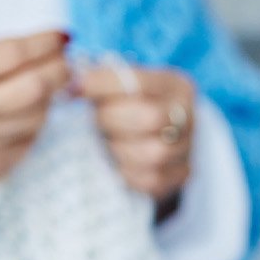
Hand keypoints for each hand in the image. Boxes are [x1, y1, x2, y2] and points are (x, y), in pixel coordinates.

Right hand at [0, 30, 70, 246]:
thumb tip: (40, 46)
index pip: (9, 54)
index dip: (44, 42)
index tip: (62, 36)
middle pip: (35, 86)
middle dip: (61, 70)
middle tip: (67, 63)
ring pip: (40, 114)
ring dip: (50, 99)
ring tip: (41, 91)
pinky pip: (33, 138)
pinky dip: (37, 123)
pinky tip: (27, 117)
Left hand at [77, 62, 196, 206]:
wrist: (161, 135)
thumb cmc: (132, 103)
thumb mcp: (124, 83)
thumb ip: (102, 79)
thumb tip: (69, 85)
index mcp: (176, 86)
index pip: (138, 83)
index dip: (101, 85)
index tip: (74, 90)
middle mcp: (190, 116)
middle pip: (151, 118)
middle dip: (111, 119)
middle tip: (95, 119)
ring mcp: (188, 149)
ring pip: (152, 153)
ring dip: (117, 148)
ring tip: (105, 141)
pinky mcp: (180, 176)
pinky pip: (150, 180)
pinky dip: (126, 172)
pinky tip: (116, 161)